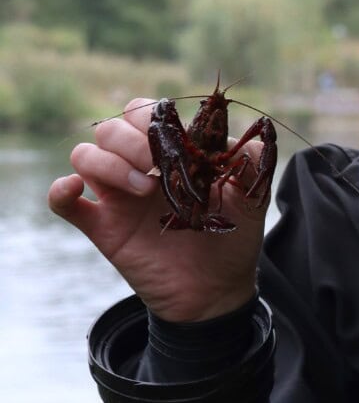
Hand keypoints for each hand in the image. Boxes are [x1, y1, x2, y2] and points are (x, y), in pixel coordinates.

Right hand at [47, 99, 269, 321]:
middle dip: (130, 140)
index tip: (175, 140)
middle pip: (110, 129)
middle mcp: (138, 167)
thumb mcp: (252, 195)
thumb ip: (249, 159)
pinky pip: (63, 202)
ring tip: (144, 189)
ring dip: (109, 163)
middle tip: (156, 167)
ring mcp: (117, 197)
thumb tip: (241, 133)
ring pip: (85, 155)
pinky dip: (61, 190)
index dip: (151, 116)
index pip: (143, 111)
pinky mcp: (103, 228)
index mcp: (169, 151)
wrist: (218, 291)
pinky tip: (76, 189)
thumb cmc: (233, 236)